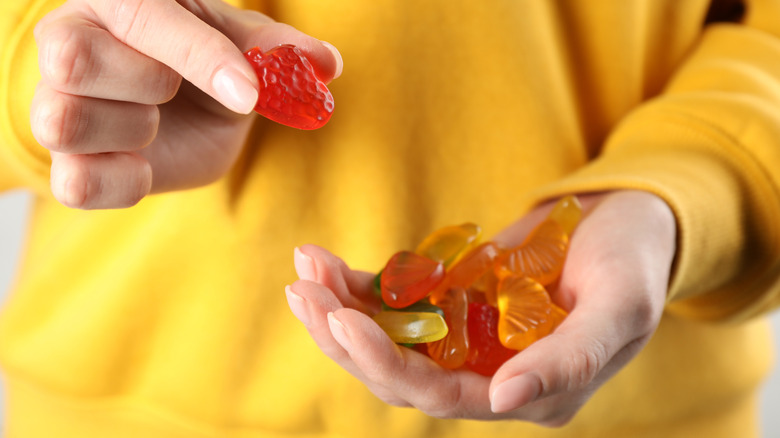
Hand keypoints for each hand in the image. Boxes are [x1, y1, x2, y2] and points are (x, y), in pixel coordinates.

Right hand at [31, 0, 341, 208]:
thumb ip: (279, 50)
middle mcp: (66, 45)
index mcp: (114, 2)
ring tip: (155, 123)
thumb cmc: (204, 62)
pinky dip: (121, 182)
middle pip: (75, 62)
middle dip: (149, 85)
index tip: (248, 93)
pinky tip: (146, 165)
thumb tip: (328, 63)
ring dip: (134, 132)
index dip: (200, 58)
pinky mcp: (67, 165)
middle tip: (173, 90)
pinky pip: (74, 183)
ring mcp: (54, 106)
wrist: (183, 113)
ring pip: (65, 122)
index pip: (141, 18)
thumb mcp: (242, 46)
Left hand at [287, 190, 675, 424]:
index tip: (342, 321)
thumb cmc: (635, 263)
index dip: (387, 364)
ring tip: (305, 267)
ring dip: (340, 308)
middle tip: (305, 292)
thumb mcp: (622, 309)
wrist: (626, 220)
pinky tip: (325, 261)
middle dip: (346, 336)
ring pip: (387, 340)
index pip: (441, 397)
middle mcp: (486, 375)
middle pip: (398, 373)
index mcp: (526, 393)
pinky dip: (358, 284)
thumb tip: (503, 402)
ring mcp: (465, 339)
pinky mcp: (452, 303)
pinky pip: (396, 303)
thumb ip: (570, 360)